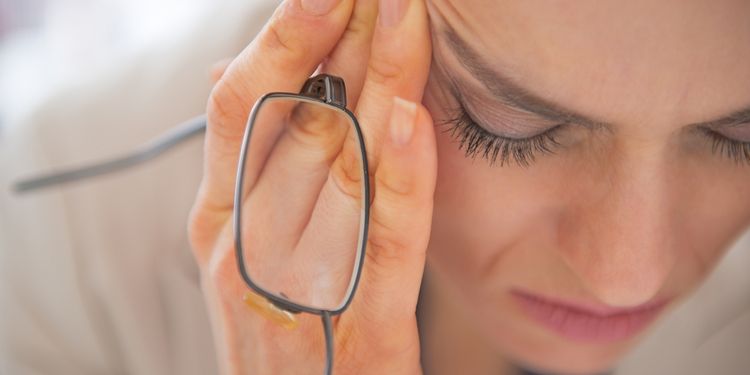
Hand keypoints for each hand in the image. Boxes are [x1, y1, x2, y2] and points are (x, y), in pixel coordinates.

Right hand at [188, 0, 434, 373]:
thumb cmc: (279, 331)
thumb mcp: (245, 244)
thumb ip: (245, 163)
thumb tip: (232, 70)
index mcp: (220, 218)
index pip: (243, 104)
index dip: (283, 37)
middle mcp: (247, 244)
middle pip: (293, 120)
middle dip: (335, 38)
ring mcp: (297, 287)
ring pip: (340, 166)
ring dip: (377, 82)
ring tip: (406, 13)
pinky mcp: (363, 332)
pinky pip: (383, 244)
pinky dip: (400, 179)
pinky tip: (413, 118)